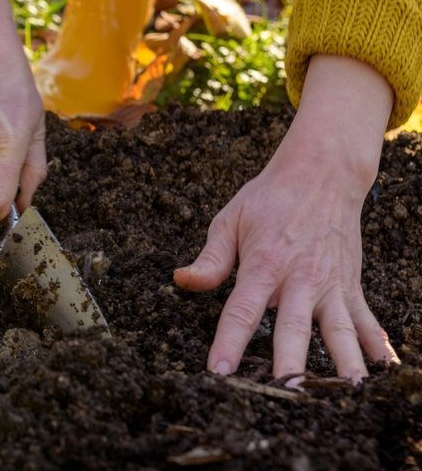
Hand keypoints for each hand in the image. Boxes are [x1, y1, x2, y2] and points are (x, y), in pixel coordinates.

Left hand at [174, 55, 399, 382]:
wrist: (323, 174)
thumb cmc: (269, 199)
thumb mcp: (230, 220)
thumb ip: (210, 258)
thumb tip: (181, 281)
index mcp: (265, 264)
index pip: (242, 310)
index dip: (229, 342)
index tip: (219, 372)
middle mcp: (300, 279)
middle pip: (294, 328)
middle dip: (290, 364)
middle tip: (285, 395)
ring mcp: (331, 285)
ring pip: (338, 331)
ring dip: (342, 364)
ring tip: (346, 394)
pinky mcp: (351, 286)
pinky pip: (365, 321)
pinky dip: (377, 346)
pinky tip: (387, 372)